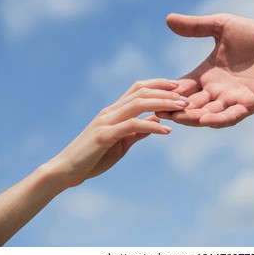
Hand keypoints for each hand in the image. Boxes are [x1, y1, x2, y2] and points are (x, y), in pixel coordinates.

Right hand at [48, 79, 188, 186]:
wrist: (66, 170)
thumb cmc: (94, 157)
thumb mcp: (122, 142)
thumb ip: (138, 130)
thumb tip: (156, 120)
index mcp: (114, 111)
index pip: (138, 89)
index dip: (158, 84)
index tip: (178, 86)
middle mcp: (110, 111)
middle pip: (141, 92)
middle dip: (166, 92)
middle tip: (187, 98)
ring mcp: (105, 121)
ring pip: (138, 104)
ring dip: (163, 103)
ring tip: (182, 108)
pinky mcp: (103, 135)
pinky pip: (131, 126)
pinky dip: (151, 127)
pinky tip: (166, 131)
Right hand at [157, 13, 253, 127]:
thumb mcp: (221, 27)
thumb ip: (195, 27)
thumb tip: (168, 20)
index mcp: (207, 74)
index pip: (183, 87)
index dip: (169, 92)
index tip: (153, 96)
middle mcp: (216, 90)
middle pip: (192, 104)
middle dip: (177, 109)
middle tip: (159, 111)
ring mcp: (232, 99)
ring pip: (208, 113)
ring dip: (193, 117)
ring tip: (179, 118)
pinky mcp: (249, 104)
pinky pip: (231, 115)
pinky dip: (219, 119)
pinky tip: (206, 120)